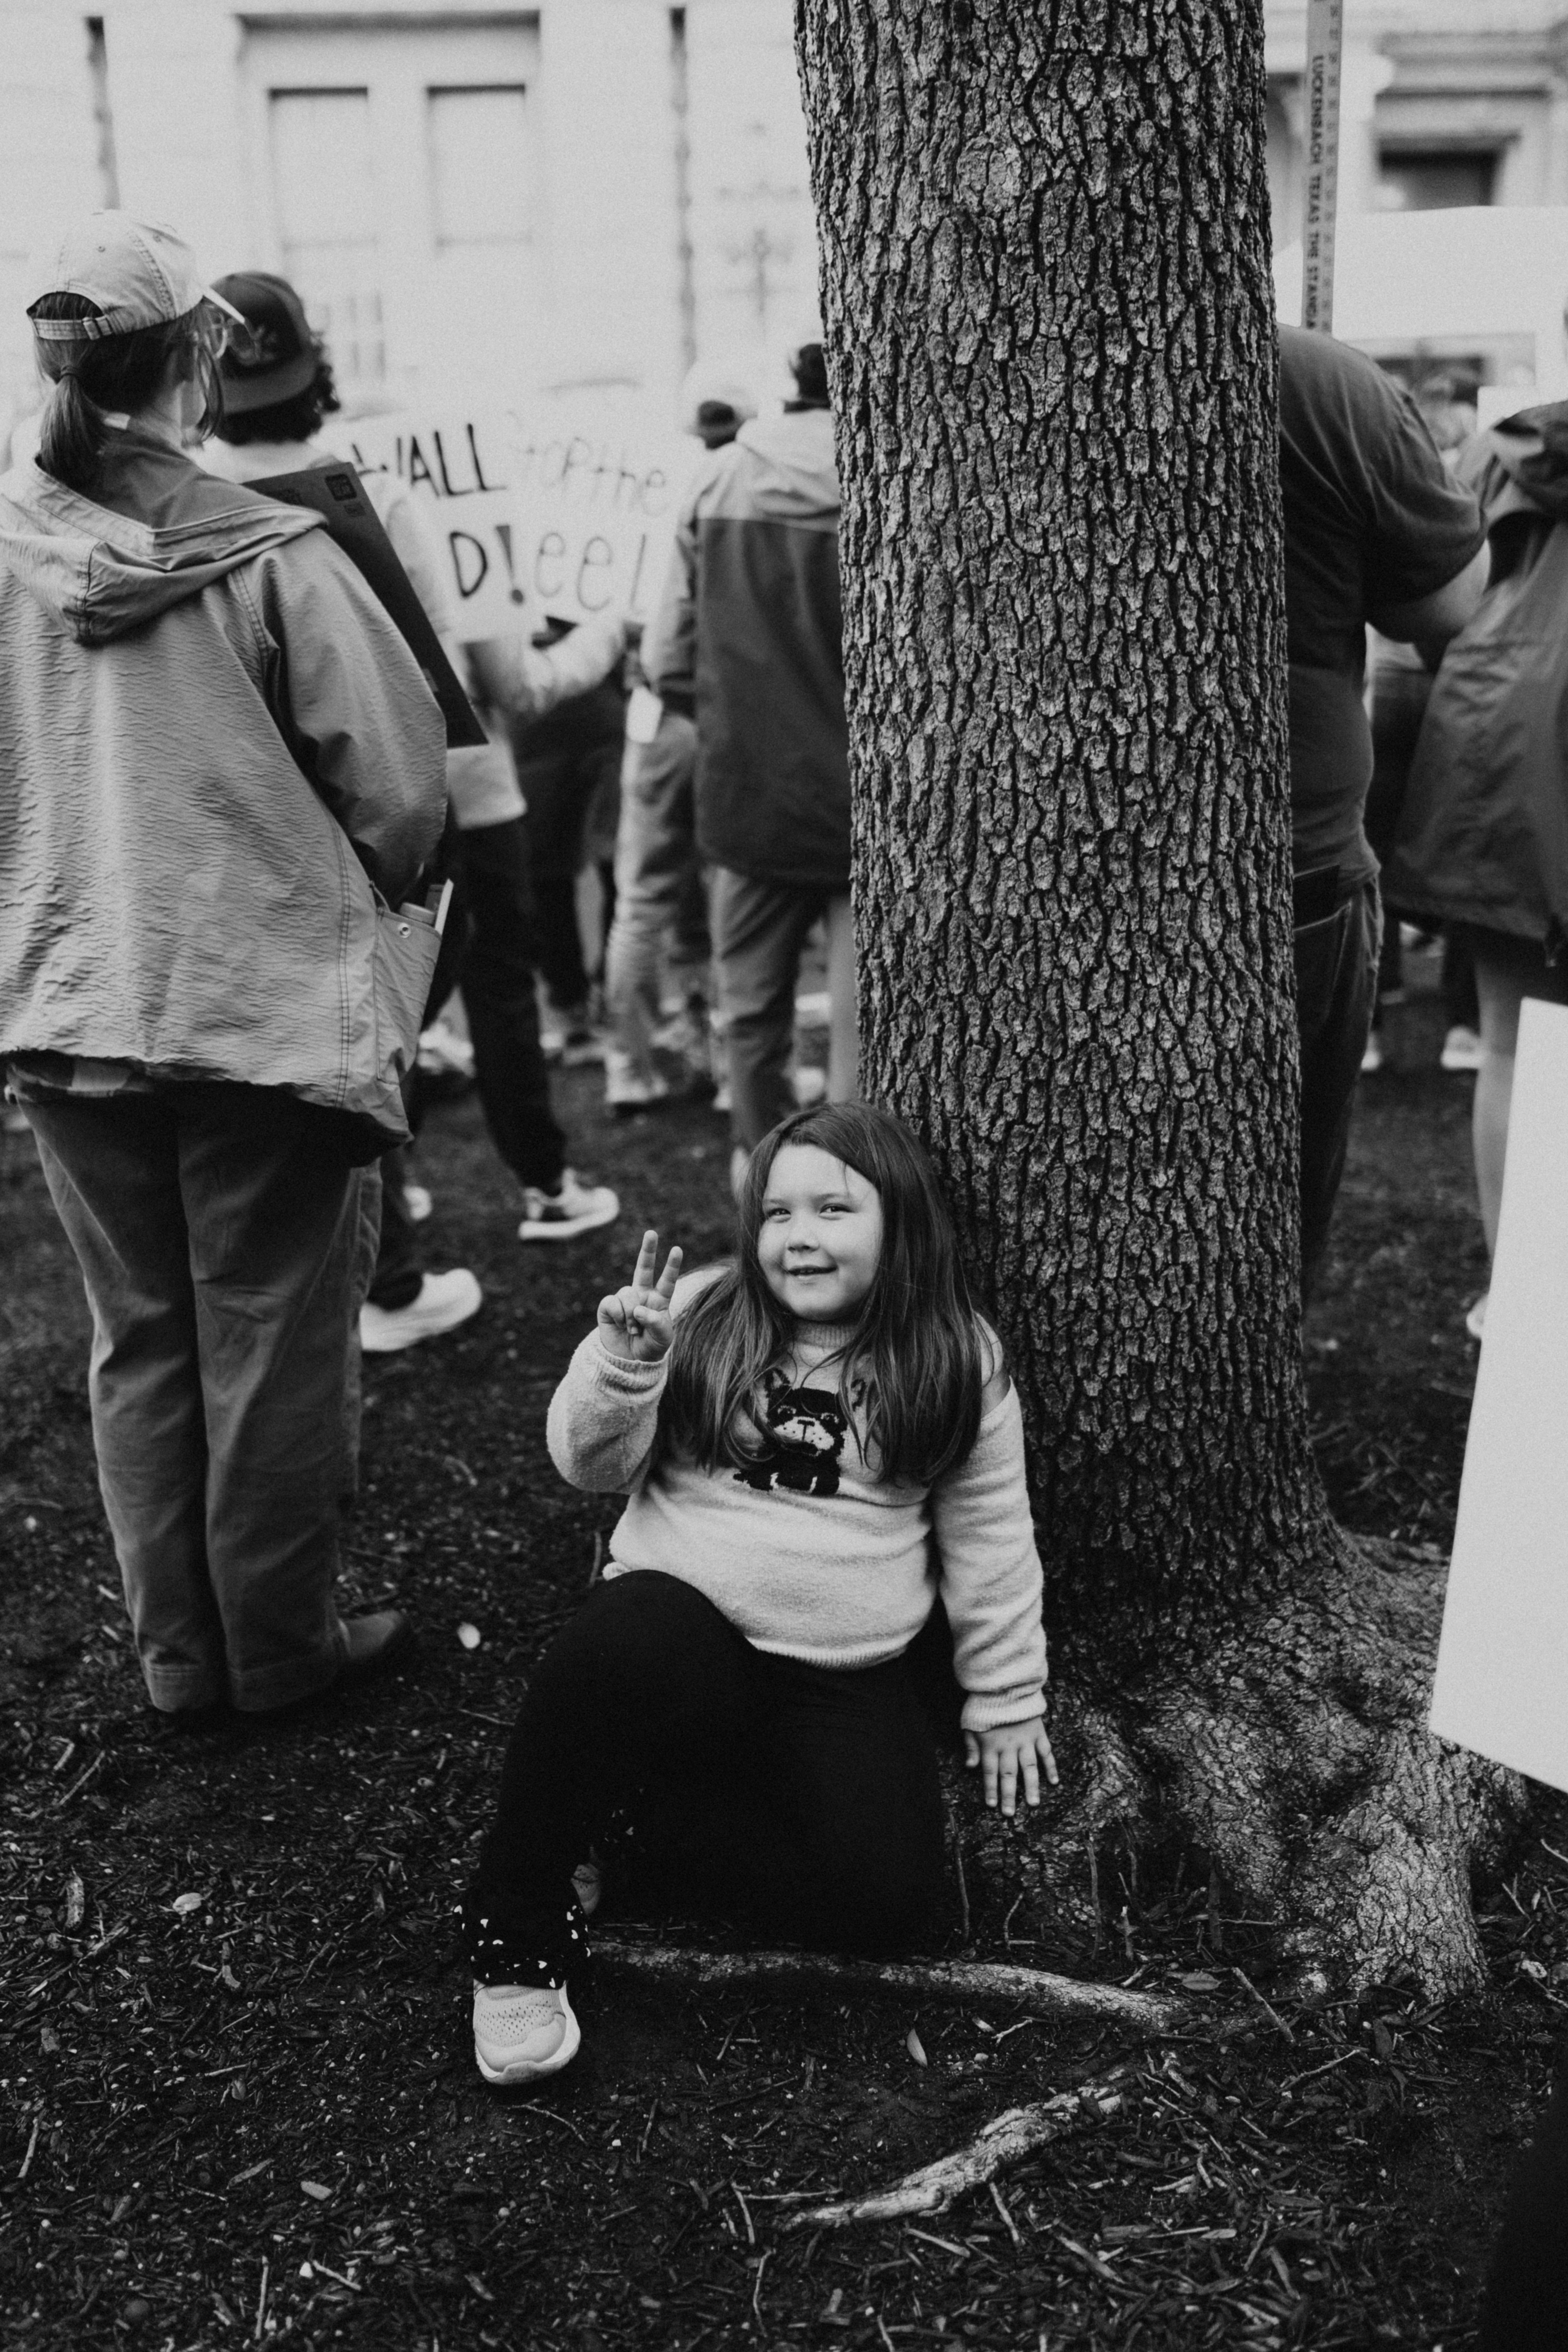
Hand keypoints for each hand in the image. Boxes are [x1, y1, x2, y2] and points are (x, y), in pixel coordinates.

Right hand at [597, 1229, 683, 1362]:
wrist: (629, 1361)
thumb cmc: (651, 1347)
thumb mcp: (662, 1338)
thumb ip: (656, 1322)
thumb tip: (639, 1309)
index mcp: (659, 1300)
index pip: (667, 1280)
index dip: (672, 1266)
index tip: (678, 1249)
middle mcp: (642, 1295)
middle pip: (644, 1268)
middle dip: (647, 1250)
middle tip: (652, 1232)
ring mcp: (625, 1299)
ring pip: (627, 1293)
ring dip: (630, 1315)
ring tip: (633, 1330)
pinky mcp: (608, 1306)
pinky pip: (612, 1302)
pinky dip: (617, 1315)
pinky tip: (619, 1325)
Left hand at [963, 1715, 1058, 1815]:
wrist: (1005, 1686)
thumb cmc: (984, 1707)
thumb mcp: (970, 1725)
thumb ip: (971, 1746)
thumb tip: (969, 1767)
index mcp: (991, 1745)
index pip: (990, 1773)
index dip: (991, 1790)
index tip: (993, 1806)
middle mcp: (1008, 1746)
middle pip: (1008, 1775)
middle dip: (1009, 1795)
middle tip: (1011, 1813)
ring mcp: (1025, 1741)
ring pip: (1029, 1768)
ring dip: (1031, 1786)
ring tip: (1033, 1803)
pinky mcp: (1038, 1733)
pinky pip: (1046, 1752)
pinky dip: (1051, 1767)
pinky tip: (1054, 1781)